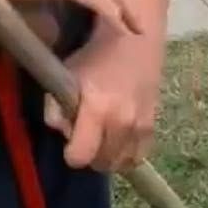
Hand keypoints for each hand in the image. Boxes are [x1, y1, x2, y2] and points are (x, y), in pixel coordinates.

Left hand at [43, 27, 164, 172]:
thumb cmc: (96, 56)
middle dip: (90, 153)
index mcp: (98, 109)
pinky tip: (119, 138)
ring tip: (102, 136)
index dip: (71, 152)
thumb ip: (55, 107)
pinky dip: (127, 154)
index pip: (80, 156)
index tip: (70, 140)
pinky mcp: (153, 126)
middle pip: (101, 163)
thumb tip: (61, 129)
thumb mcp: (66, 76)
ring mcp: (141, 126)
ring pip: (120, 164)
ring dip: (108, 156)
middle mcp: (122, 122)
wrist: (135, 43)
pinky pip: (138, 157)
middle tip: (87, 133)